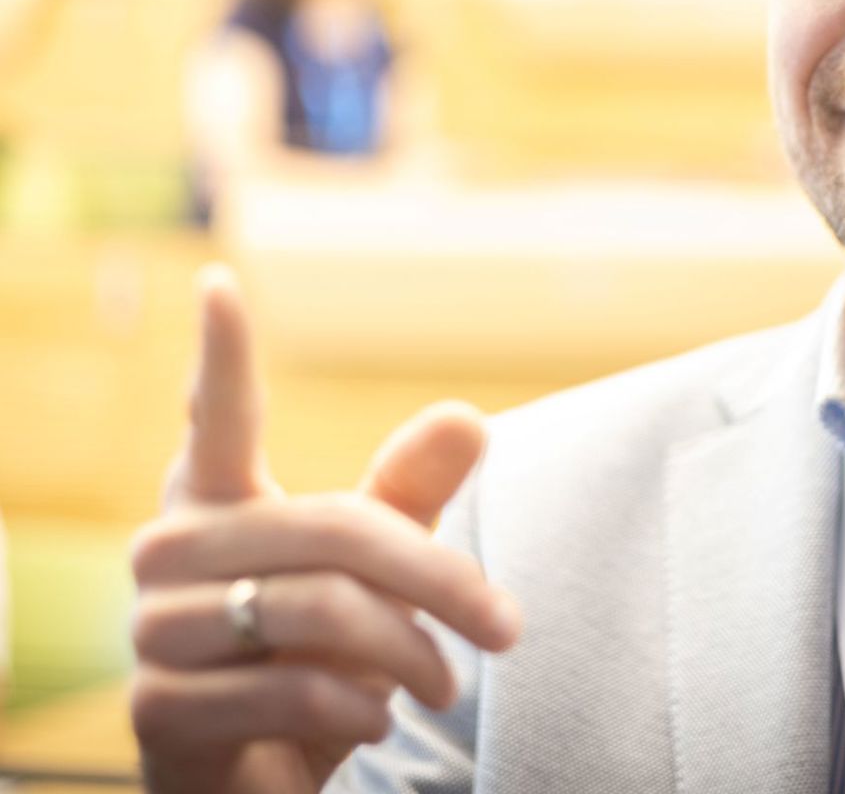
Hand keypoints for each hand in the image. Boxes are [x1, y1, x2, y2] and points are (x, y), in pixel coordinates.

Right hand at [130, 266, 520, 793]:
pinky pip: (295, 691)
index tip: (219, 281)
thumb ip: (411, 494)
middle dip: (440, 581)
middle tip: (507, 625)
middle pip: (336, 530)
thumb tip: (470, 416)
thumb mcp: (377, 570)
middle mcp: (171, 547)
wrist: (260, 776)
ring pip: (322, 609)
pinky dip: (360, 709)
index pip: (218, 415)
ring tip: (441, 681)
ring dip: (410, 655)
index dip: (220, 352)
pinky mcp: (159, 710)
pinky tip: (374, 719)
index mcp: (217, 495)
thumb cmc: (318, 650)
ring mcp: (156, 628)